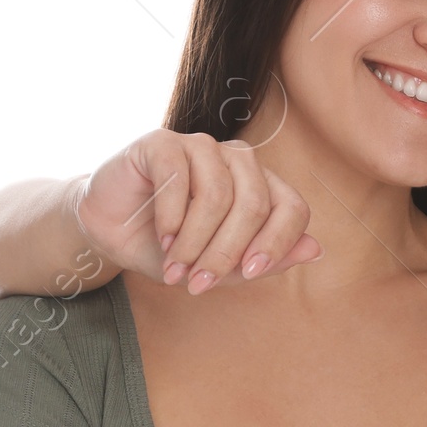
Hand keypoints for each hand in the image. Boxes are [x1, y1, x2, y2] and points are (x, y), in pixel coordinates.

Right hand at [72, 129, 321, 296]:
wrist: (110, 233)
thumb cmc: (169, 249)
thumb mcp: (220, 267)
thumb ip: (266, 260)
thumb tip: (316, 250)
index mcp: (261, 186)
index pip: (292, 207)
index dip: (276, 243)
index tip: (247, 273)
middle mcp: (237, 160)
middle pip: (255, 204)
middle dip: (226, 252)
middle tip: (198, 284)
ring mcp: (202, 146)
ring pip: (218, 194)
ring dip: (194, 242)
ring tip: (175, 267)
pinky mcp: (163, 142)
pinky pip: (180, 178)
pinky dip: (172, 218)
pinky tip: (162, 238)